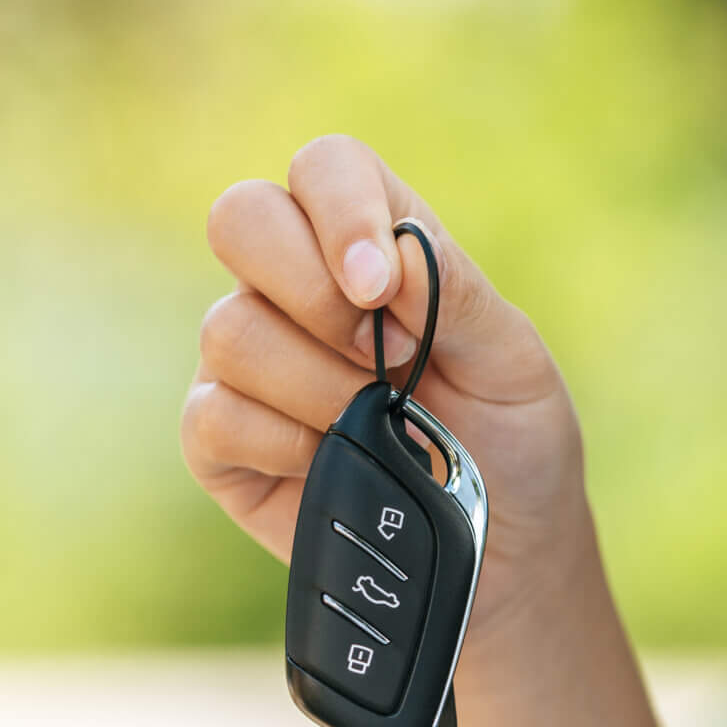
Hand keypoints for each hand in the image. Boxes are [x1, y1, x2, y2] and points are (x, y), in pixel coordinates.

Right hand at [183, 135, 594, 660]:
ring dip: (315, 386)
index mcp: (371, 244)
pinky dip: (279, 443)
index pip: (324, 168)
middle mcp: (293, 288)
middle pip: (239, 217)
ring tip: (374, 428)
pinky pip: (212, 416)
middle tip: (378, 357)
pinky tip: (327, 464)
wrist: (500, 559)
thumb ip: (454, 297)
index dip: (340, 210)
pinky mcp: (219, 441)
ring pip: (228, 329)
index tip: (379, 288)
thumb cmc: (512, 446)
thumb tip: (387, 262)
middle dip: (308, 289)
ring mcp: (247, 363)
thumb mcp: (514, 364)